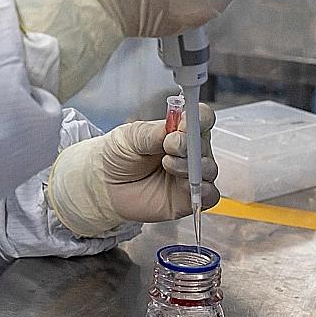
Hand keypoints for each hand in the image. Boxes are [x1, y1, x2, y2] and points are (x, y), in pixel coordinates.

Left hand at [47, 103, 219, 237]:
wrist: (105, 184)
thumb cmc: (119, 155)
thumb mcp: (130, 137)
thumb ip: (152, 133)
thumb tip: (171, 130)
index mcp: (180, 130)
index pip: (202, 118)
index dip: (199, 119)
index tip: (183, 124)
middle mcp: (190, 151)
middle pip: (205, 143)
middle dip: (189, 144)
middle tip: (169, 145)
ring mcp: (192, 175)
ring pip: (209, 169)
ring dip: (191, 166)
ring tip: (167, 164)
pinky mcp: (189, 198)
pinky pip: (210, 195)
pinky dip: (203, 191)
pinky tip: (185, 185)